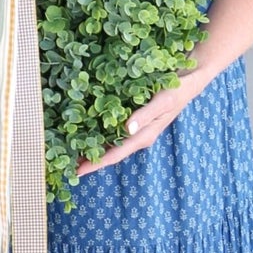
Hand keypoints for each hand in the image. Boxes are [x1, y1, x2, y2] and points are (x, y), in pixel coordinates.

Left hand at [75, 71, 205, 177]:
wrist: (187, 81)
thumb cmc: (175, 92)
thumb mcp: (162, 102)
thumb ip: (145, 115)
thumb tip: (127, 129)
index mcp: (143, 137)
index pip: (115, 155)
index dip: (96, 163)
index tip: (77, 171)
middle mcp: (136, 136)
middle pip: (109, 152)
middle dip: (89, 158)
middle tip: (64, 163)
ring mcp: (135, 128)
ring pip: (110, 142)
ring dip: (91, 147)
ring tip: (69, 150)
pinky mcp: (133, 119)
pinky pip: (112, 130)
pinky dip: (98, 132)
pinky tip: (84, 130)